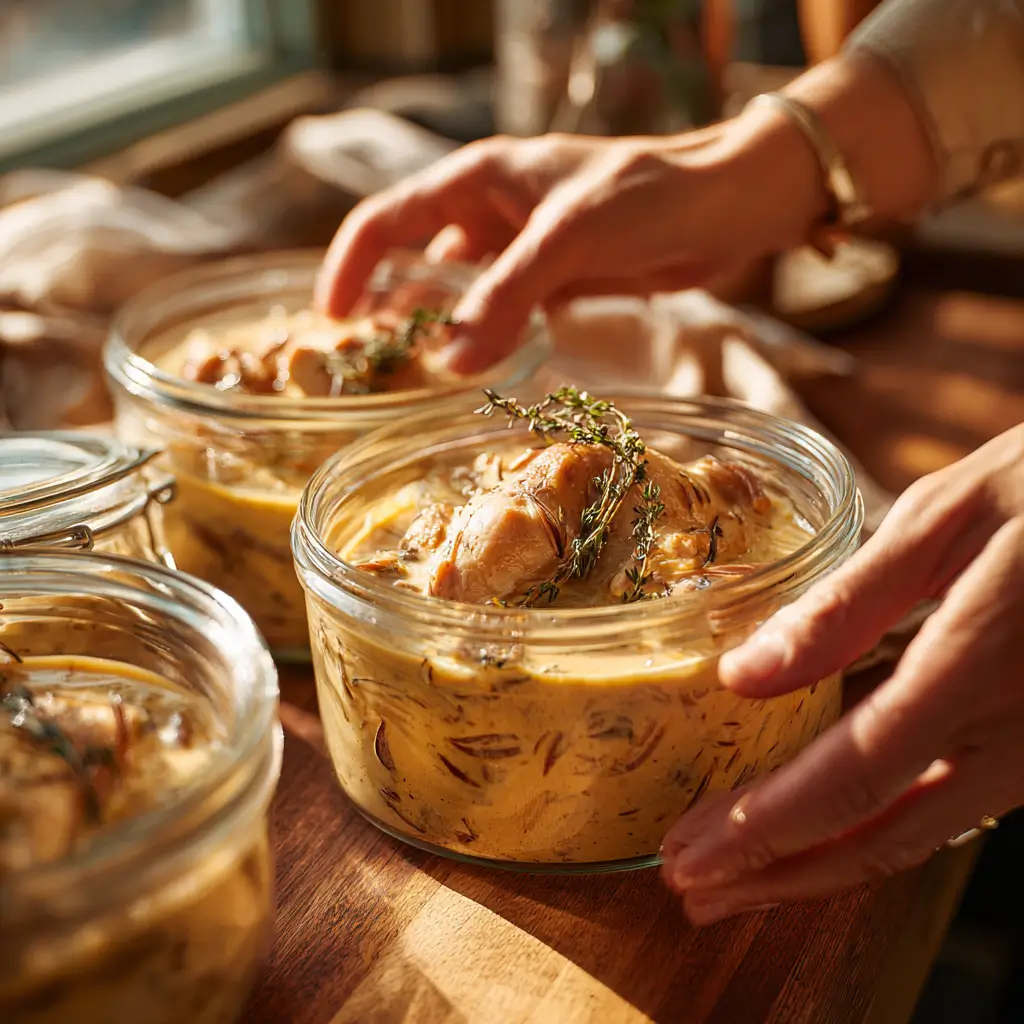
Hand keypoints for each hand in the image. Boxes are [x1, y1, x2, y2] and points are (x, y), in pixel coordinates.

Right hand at [315, 118, 825, 372]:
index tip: (331, 322)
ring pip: (458, 293)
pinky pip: (500, 312)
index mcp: (478, 179)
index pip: (387, 219)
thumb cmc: (651, 195)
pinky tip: (476, 369)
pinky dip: (484, 338)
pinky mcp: (553, 279)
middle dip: (389, 308)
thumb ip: (508, 295)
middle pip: (414, 260)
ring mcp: (520, 248)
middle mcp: (489, 212)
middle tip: (370, 367)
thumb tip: (450, 361)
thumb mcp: (570, 237)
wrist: (727, 205)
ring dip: (437, 329)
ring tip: (414, 378)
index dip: (351, 266)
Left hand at [660, 424, 1023, 924]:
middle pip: (879, 837)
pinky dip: (872, 830)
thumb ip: (848, 603)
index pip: (853, 777)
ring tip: (738, 876)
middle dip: (775, 873)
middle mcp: (1012, 732)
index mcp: (976, 666)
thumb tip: (743, 674)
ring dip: (819, 865)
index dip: (765, 828)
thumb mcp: (945, 518)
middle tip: (692, 888)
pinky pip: (947, 807)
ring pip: (917, 836)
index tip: (689, 856)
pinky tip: (817, 823)